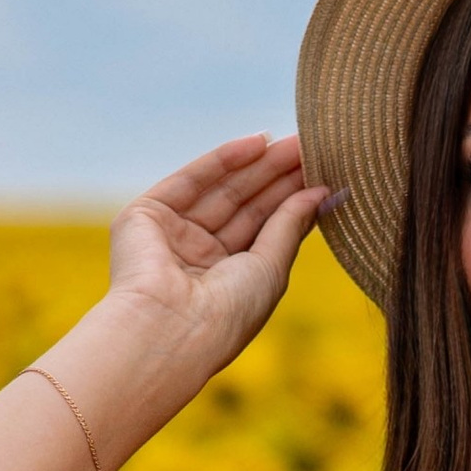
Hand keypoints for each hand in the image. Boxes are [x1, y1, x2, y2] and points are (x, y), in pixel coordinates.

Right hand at [102, 134, 337, 377]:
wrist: (172, 329)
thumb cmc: (228, 314)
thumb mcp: (272, 268)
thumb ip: (290, 225)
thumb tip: (320, 192)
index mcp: (226, 281)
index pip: (264, 230)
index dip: (292, 201)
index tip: (325, 174)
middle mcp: (197, 257)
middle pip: (245, 206)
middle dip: (279, 177)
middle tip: (315, 148)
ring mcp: (170, 235)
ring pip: (221, 189)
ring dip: (258, 164)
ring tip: (296, 142)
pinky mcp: (145, 216)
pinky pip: (190, 180)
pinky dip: (222, 159)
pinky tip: (257, 143)